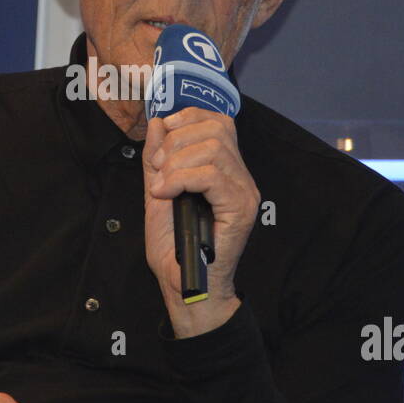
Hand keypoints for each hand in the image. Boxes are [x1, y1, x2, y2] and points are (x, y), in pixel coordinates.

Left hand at [143, 107, 257, 336]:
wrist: (184, 283)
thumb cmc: (174, 245)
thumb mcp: (158, 191)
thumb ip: (159, 158)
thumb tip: (160, 122)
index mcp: (225, 169)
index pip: (218, 121)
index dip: (187, 119)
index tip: (162, 140)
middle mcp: (241, 176)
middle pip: (217, 128)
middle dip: (177, 141)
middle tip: (158, 169)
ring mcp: (244, 191)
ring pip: (213, 148)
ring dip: (176, 163)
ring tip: (161, 186)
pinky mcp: (241, 208)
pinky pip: (211, 176)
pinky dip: (181, 179)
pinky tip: (166, 193)